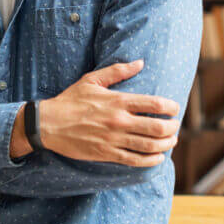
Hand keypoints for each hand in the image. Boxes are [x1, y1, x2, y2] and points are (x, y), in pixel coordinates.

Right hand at [39, 59, 179, 166]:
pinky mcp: (106, 154)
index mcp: (118, 101)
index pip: (154, 104)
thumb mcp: (92, 80)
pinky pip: (134, 160)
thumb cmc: (70, 100)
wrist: (48, 124)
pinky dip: (150, 161)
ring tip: (171, 141)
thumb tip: (140, 62)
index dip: (171, 107)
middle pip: (157, 127)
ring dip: (165, 145)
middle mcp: (119, 121)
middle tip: (175, 126)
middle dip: (172, 128)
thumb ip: (118, 71)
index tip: (175, 108)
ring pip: (149, 146)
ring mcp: (113, 139)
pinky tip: (157, 158)